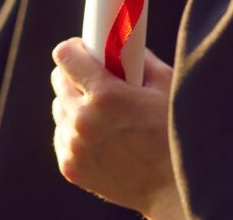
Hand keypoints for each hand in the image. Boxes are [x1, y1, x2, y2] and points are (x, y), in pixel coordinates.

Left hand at [51, 38, 184, 219]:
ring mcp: (74, 146)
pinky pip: (61, 135)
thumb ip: (139, 59)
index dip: (76, 49)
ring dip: (74, 105)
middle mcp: (83, 120)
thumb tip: (122, 42)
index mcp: (106, 96)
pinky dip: (74, 131)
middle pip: (58, 81)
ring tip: (102, 112)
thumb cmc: (174, 134)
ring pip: (59, 109)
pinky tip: (98, 135)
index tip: (85, 50)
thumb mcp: (165, 86)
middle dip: (76, 76)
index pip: (65, 55)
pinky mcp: (70, 167)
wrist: (172, 188)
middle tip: (96, 79)